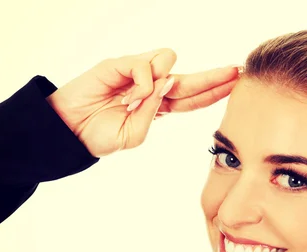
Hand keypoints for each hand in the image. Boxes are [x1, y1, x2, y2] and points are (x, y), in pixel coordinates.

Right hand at [46, 48, 240, 156]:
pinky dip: (143, 82)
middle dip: (214, 76)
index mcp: (159, 107)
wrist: (70, 133)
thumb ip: (155, 111)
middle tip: (236, 71)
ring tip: (141, 102)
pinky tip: (129, 98)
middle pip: (191, 78)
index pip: (193, 98)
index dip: (214, 91)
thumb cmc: (102, 137)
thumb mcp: (136, 134)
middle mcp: (152, 88)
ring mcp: (136, 74)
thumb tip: (168, 82)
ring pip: (168, 60)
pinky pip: (145, 65)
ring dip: (163, 81)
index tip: (236, 84)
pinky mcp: (119, 64)